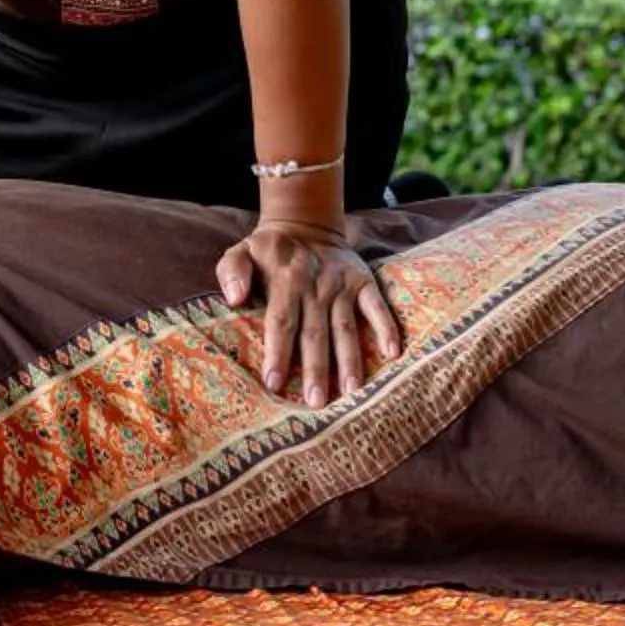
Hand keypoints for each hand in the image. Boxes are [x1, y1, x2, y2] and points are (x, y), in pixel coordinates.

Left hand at [216, 220, 404, 407]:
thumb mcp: (240, 251)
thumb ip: (232, 271)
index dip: (278, 353)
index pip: (281, 321)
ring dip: (350, 361)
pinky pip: (377, 306)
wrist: (306, 222)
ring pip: (346, 328)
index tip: (274, 383)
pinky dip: (386, 328)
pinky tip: (392, 354)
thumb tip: (234, 298)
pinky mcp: (364, 282)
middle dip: (316, 369)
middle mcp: (315, 286)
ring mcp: (342, 285)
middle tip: (317, 403)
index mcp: (285, 281)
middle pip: (315, 333)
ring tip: (353, 394)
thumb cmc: (268, 250)